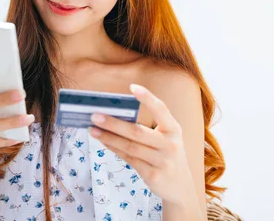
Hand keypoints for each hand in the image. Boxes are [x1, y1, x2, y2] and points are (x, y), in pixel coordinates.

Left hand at [89, 84, 195, 204]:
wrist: (181, 186)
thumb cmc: (167, 155)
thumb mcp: (166, 139)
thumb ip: (148, 129)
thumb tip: (116, 116)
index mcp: (174, 129)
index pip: (161, 109)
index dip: (147, 98)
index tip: (132, 87)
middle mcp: (171, 144)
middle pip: (137, 131)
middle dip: (114, 123)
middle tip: (95, 115)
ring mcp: (163, 161)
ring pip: (130, 146)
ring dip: (109, 137)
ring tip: (93, 129)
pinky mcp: (153, 176)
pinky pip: (130, 159)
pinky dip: (115, 149)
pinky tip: (104, 142)